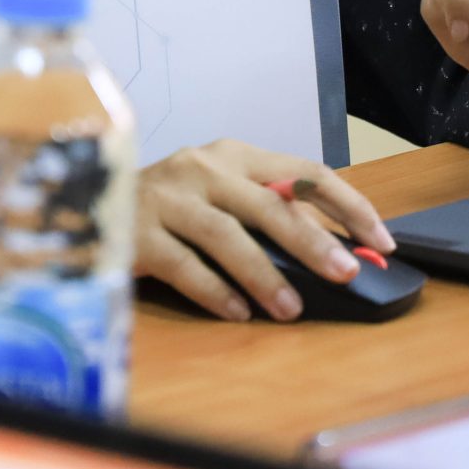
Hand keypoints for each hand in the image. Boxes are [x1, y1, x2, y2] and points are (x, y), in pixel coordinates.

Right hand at [134, 139, 393, 322]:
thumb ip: (269, 218)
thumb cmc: (170, 206)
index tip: (381, 241)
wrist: (87, 200)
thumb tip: (333, 256)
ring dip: (264, 274)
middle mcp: (202, 169)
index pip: (305, 173)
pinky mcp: (137, 232)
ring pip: (226, 235)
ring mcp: (167, 198)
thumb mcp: (222, 197)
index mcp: (234, 155)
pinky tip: (237, 313)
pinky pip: (183, 264)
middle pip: (269, 205)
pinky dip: (215, 290)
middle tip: (344, 274)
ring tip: (291, 309)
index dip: (348, 206)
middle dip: (312, 242)